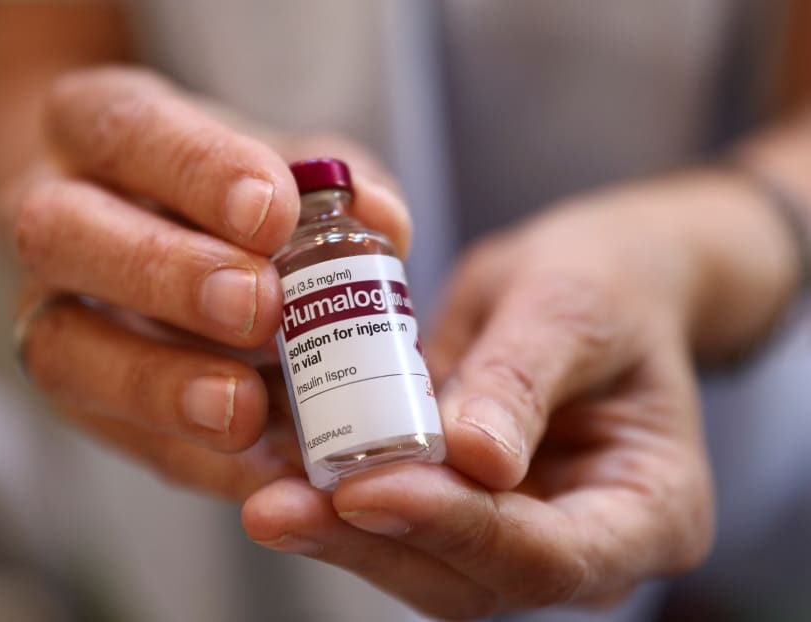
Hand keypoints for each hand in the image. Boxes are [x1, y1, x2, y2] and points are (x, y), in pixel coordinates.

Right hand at [0, 66, 409, 499]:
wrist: (156, 234)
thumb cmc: (227, 192)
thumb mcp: (283, 167)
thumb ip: (334, 189)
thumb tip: (383, 220)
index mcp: (103, 128)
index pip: (132, 130)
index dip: (199, 174)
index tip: (273, 212)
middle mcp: (60, 215)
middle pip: (66, 233)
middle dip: (167, 275)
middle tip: (260, 307)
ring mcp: (53, 310)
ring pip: (66, 348)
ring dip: (161, 386)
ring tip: (244, 409)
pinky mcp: (82, 395)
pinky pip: (121, 435)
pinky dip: (194, 457)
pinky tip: (261, 464)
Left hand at [240, 179, 727, 617]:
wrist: (589, 284)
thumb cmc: (605, 287)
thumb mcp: (574, 308)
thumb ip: (525, 379)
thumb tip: (475, 458)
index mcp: (651, 508)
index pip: (553, 554)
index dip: (458, 528)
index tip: (370, 486)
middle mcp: (584, 544)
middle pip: (474, 579)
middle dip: (374, 541)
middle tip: (282, 505)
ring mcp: (520, 535)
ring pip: (423, 564)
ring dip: (340, 532)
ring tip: (268, 490)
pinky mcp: (464, 509)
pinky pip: (399, 521)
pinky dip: (339, 502)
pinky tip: (283, 471)